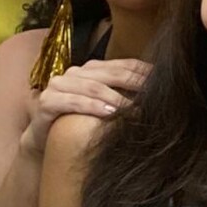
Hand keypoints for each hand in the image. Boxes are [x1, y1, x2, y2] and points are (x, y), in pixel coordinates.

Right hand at [20, 57, 149, 157]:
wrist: (43, 141)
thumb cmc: (78, 124)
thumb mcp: (103, 109)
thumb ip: (123, 99)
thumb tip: (157, 97)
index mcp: (90, 70)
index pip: (121, 65)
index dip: (142, 71)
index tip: (163, 80)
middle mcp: (74, 73)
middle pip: (109, 73)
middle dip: (133, 83)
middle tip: (153, 94)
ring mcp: (58, 86)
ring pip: (92, 86)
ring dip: (115, 98)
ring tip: (133, 109)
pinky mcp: (46, 102)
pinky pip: (71, 101)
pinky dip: (91, 106)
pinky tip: (107, 113)